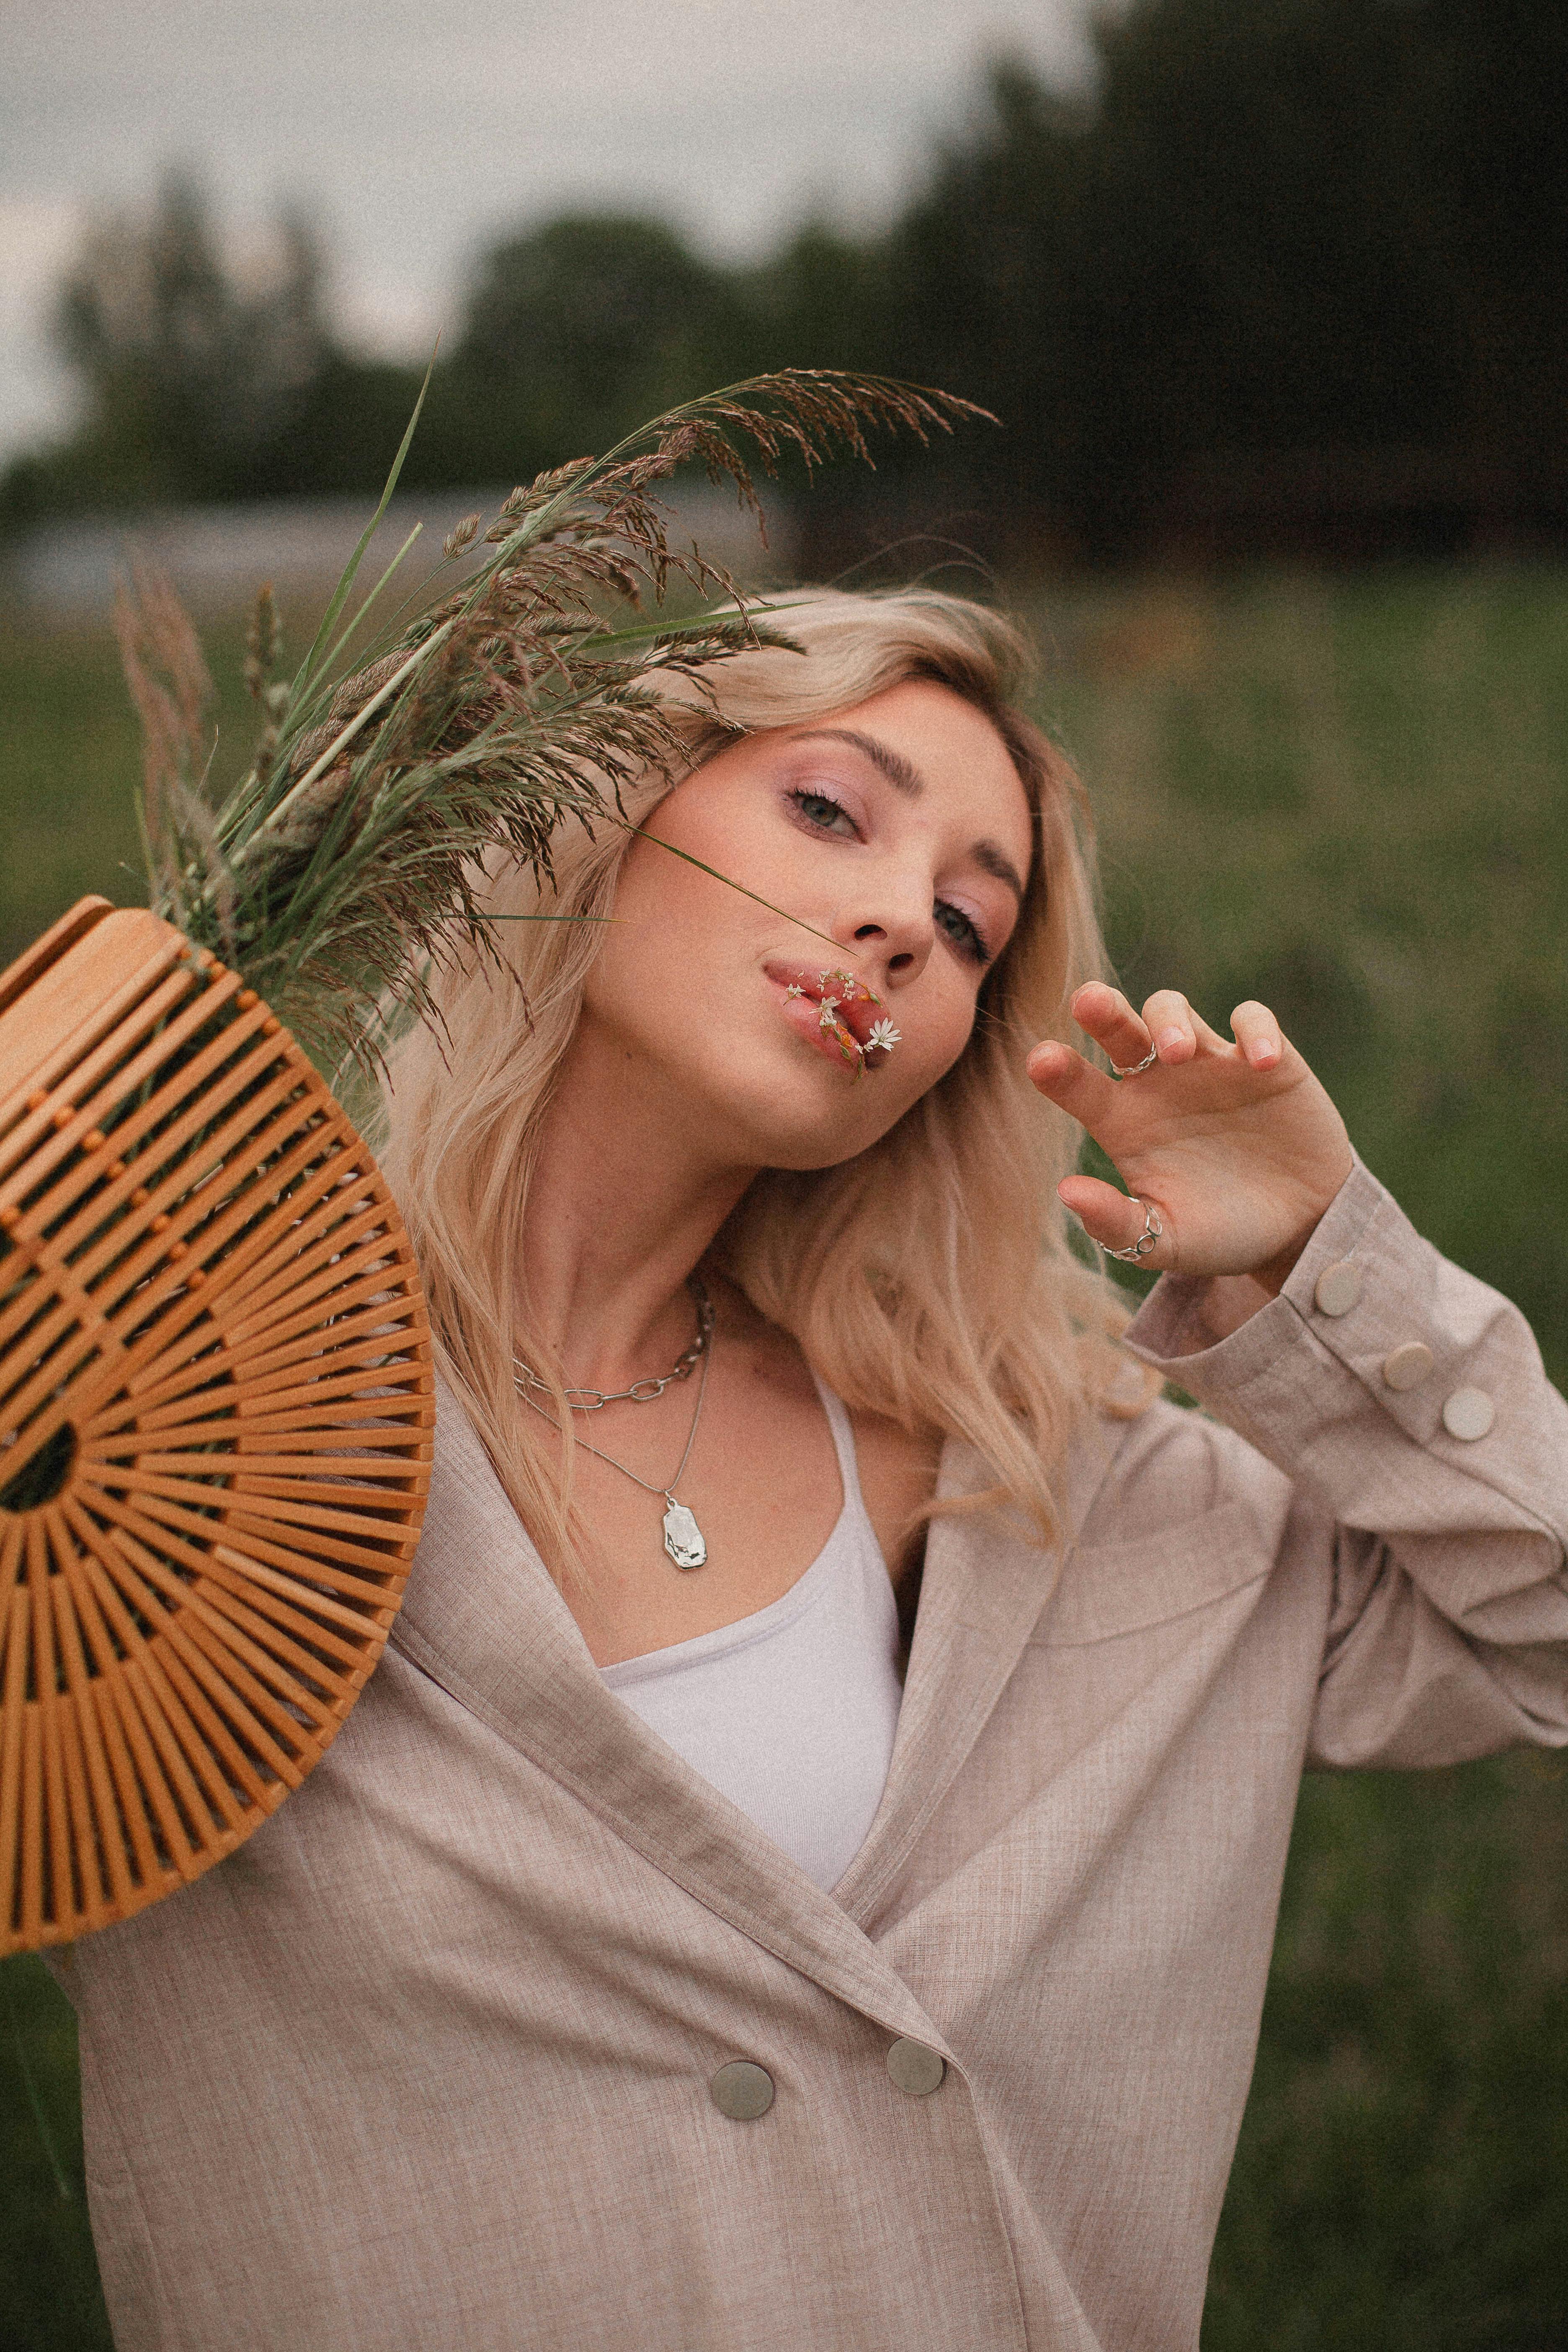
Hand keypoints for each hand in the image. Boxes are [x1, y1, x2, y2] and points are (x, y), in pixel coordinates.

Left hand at [1026, 983, 1353, 1290]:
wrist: (1299, 1230)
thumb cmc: (1221, 1232)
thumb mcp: (1166, 1241)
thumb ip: (1117, 1223)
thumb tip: (1066, 1192)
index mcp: (1123, 1122)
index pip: (1078, 1085)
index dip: (1058, 1070)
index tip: (1042, 1061)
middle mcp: (1158, 1083)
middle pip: (1118, 1028)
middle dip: (1101, 1009)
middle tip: (1089, 1003)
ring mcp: (1208, 1064)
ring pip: (1173, 1010)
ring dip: (1170, 1020)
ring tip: (1179, 1052)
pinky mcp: (1264, 1059)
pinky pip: (1252, 1021)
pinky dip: (1256, 1030)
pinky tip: (1260, 1062)